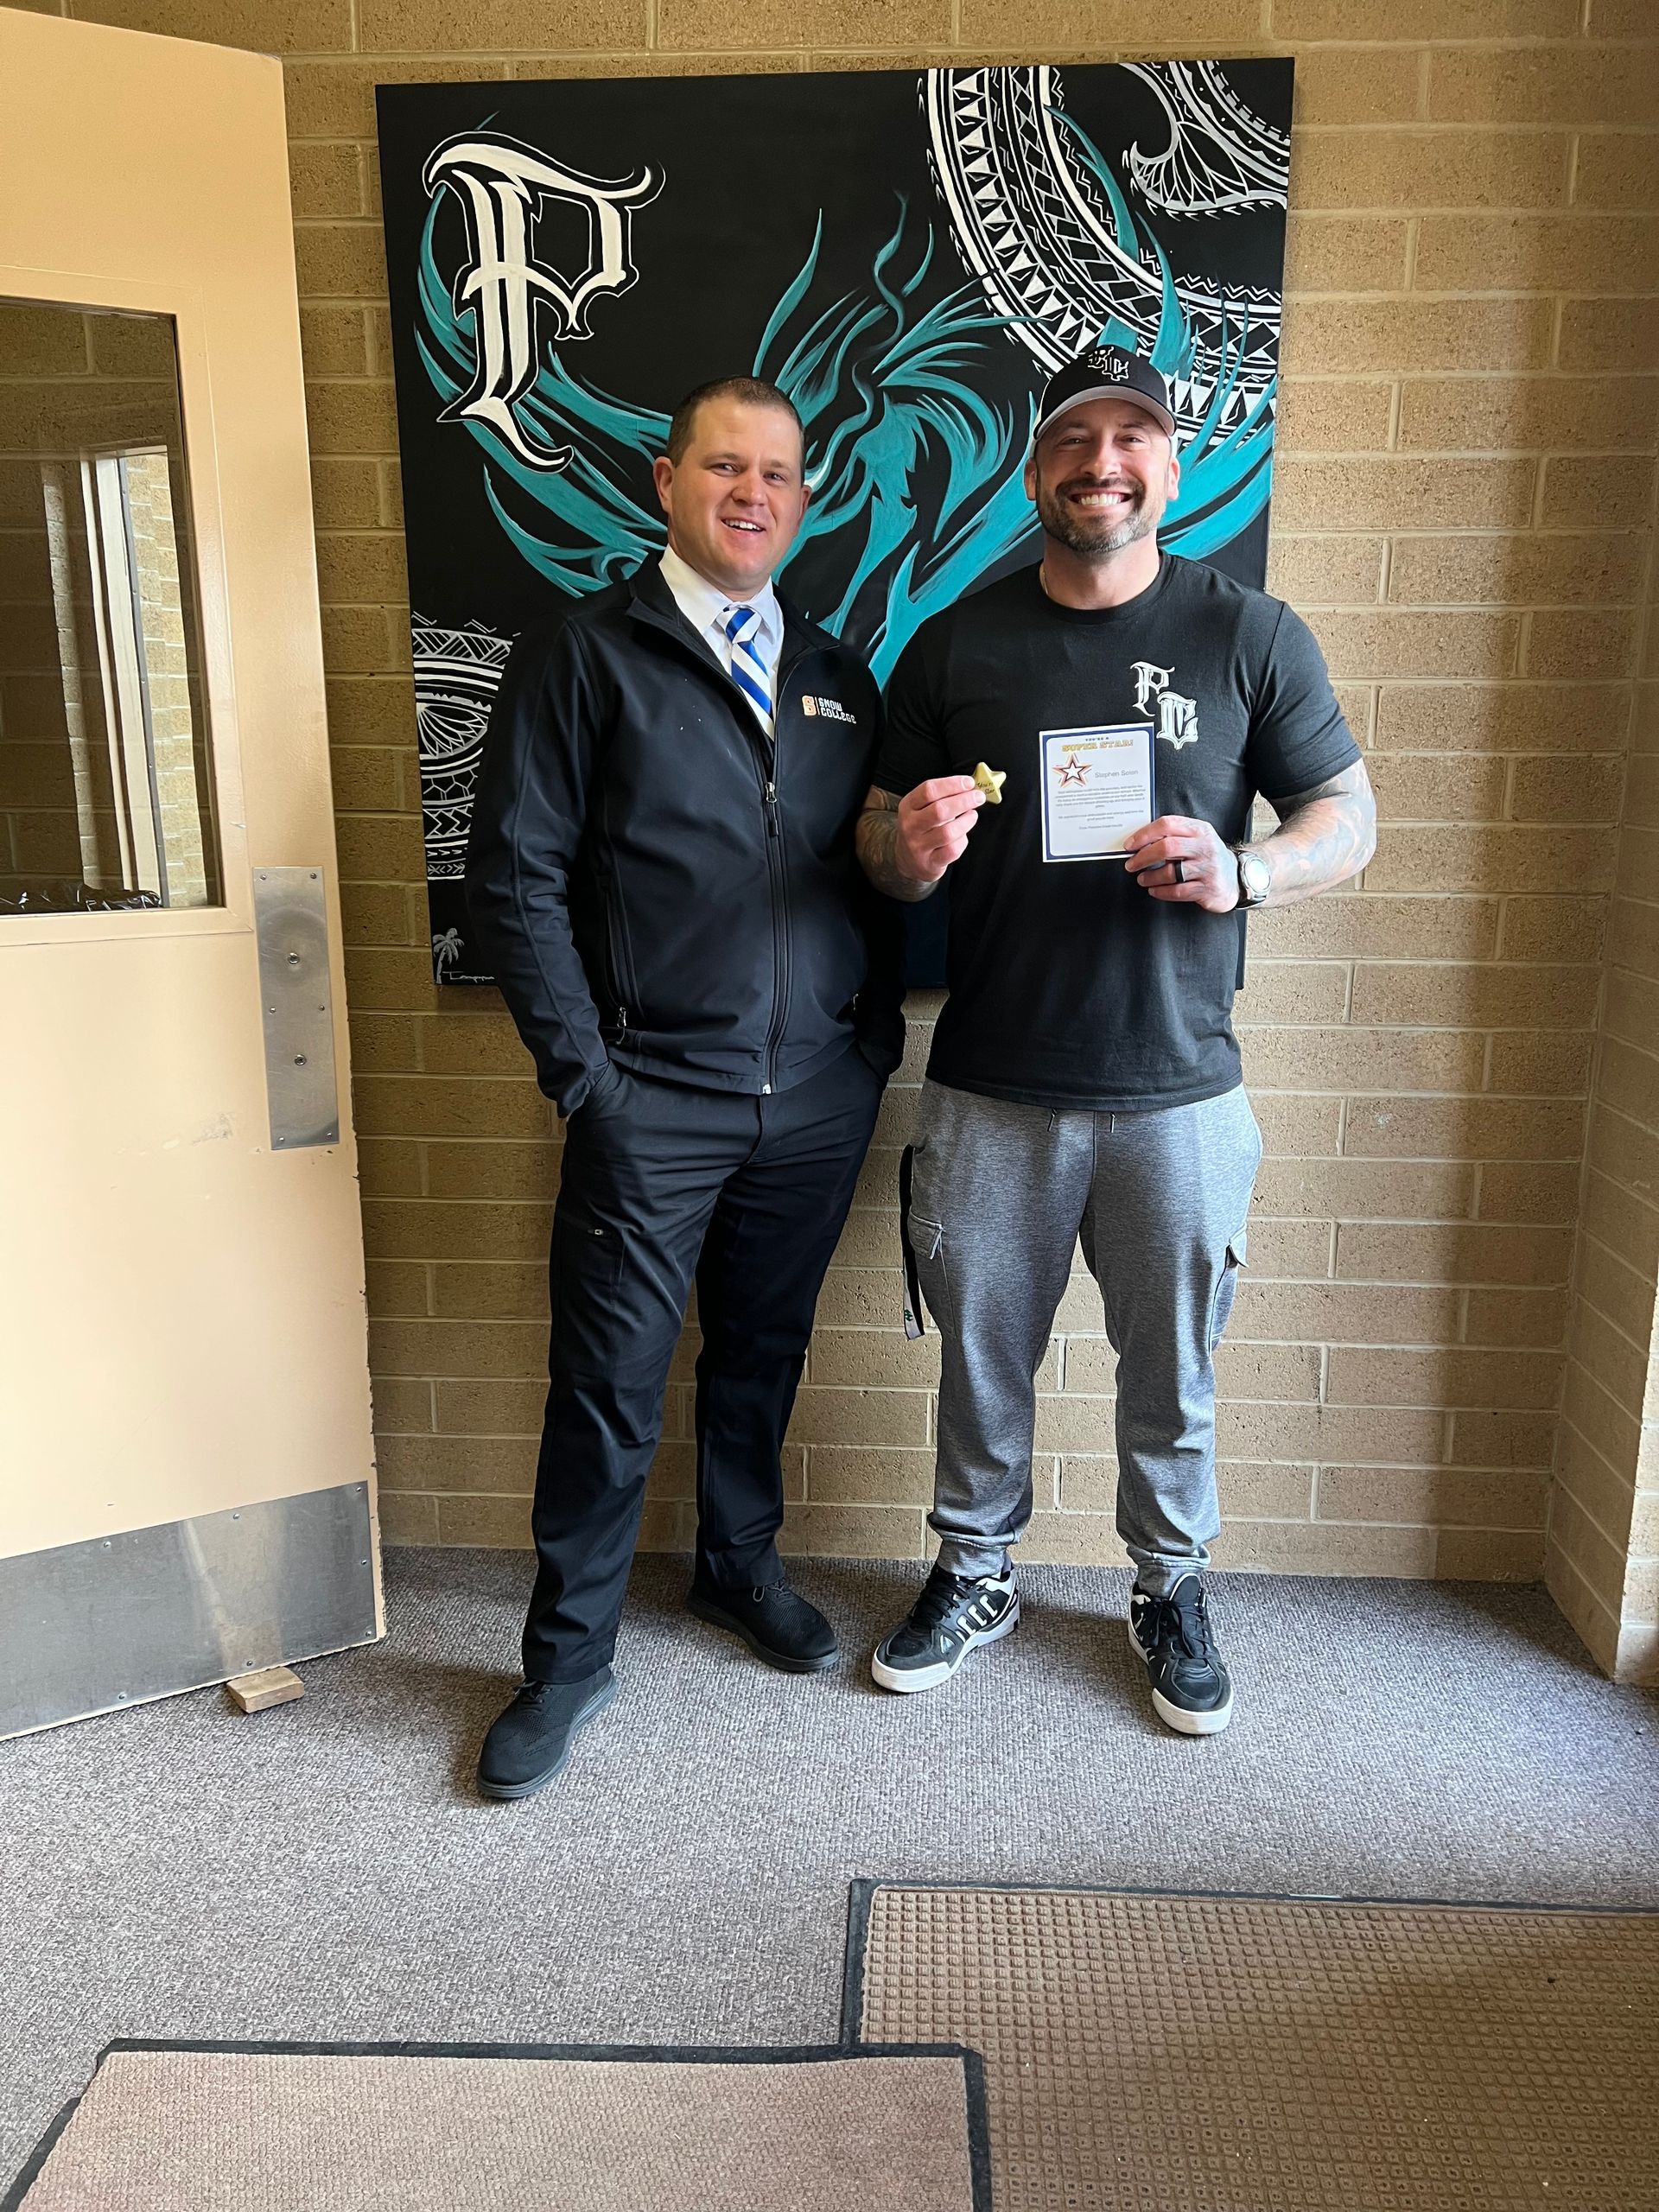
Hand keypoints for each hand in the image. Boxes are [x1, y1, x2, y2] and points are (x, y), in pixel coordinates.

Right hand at [895, 774, 984, 884]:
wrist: (909, 859)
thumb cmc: (922, 827)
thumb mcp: (922, 808)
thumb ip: (942, 796)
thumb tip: (970, 787)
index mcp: (908, 806)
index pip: (929, 790)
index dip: (952, 784)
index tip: (969, 782)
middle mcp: (910, 826)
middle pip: (939, 810)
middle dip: (964, 801)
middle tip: (978, 797)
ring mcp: (918, 846)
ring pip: (947, 832)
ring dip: (966, 821)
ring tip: (972, 815)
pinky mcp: (930, 863)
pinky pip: (952, 850)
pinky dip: (963, 841)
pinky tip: (963, 835)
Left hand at [1123, 816, 1237, 911]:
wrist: (1235, 879)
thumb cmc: (1208, 857)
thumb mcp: (1197, 838)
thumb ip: (1174, 835)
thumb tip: (1141, 841)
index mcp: (1200, 830)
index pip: (1167, 824)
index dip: (1144, 834)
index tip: (1130, 844)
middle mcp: (1205, 847)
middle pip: (1166, 847)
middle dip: (1143, 857)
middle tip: (1131, 864)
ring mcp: (1207, 868)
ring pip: (1170, 872)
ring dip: (1150, 877)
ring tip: (1142, 878)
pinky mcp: (1207, 889)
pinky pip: (1177, 891)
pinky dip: (1160, 891)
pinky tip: (1154, 889)